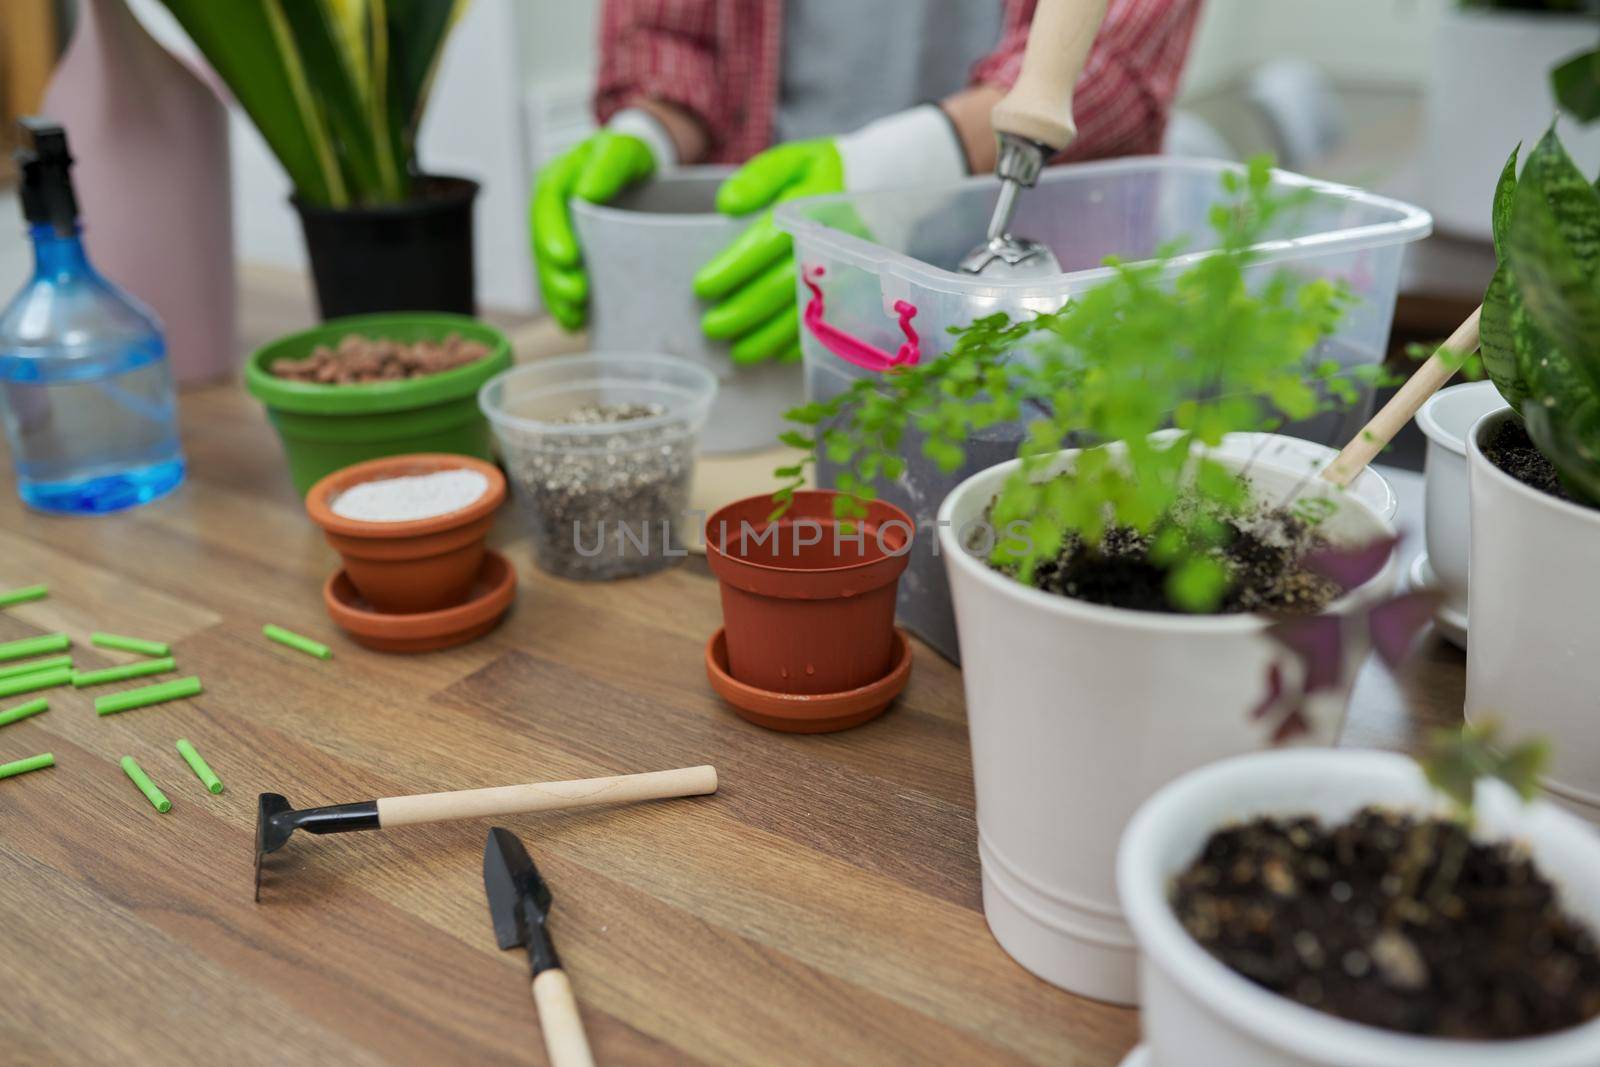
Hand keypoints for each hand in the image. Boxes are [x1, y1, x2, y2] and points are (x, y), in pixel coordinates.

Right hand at [529, 130, 655, 330]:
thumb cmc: (628, 155)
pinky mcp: (572, 257)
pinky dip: (566, 306)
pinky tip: (576, 324)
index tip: (567, 259)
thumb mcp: (620, 150)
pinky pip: (561, 283)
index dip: (552, 235)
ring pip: (548, 271)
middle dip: (555, 276)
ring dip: (558, 297)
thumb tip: (587, 194)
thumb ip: (606, 167)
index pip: (546, 208)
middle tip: (577, 295)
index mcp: (555, 182)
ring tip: (575, 316)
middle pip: (542, 247)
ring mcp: (558, 236)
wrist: (638, 166)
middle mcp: (550, 213)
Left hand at [692, 140, 843, 364]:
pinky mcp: (856, 290)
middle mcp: (829, 245)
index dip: (734, 268)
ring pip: (805, 312)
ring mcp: (846, 272)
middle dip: (745, 311)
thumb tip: (726, 205)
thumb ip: (758, 178)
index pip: (766, 243)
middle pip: (783, 286)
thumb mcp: (791, 160)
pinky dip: (802, 342)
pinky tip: (776, 354)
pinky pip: (829, 324)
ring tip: (738, 352)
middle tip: (712, 327)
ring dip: (769, 337)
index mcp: (809, 209)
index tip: (702, 287)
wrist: (878, 183)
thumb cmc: (821, 174)